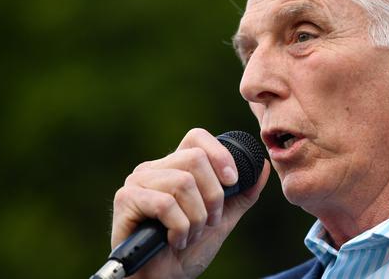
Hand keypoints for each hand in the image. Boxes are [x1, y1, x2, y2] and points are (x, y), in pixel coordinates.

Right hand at [111, 128, 269, 278]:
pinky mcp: (126, 200)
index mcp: (174, 167)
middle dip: (213, 195)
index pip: (197, 137)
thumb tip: (262, 166)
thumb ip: (242, 193)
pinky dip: (179, 228)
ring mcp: (138, 182)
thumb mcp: (222, 219)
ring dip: (196, 217)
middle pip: (195, 158)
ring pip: (183, 182)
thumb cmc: (187, 251)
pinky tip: (175, 240)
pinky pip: (165, 204)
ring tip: (190, 234)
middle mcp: (154, 168)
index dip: (220, 155)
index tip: (232, 182)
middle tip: (209, 221)